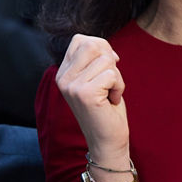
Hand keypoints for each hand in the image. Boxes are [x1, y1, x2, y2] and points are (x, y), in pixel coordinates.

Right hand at [55, 34, 129, 164]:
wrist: (106, 141)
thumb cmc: (106, 109)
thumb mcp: (96, 78)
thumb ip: (95, 60)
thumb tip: (104, 46)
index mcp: (62, 72)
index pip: (81, 40)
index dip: (101, 48)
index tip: (107, 68)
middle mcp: (62, 78)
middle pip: (93, 45)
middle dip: (110, 61)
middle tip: (110, 82)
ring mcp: (71, 86)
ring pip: (105, 60)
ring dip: (117, 77)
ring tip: (110, 94)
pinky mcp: (85, 94)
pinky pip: (112, 74)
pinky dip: (119, 86)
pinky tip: (111, 101)